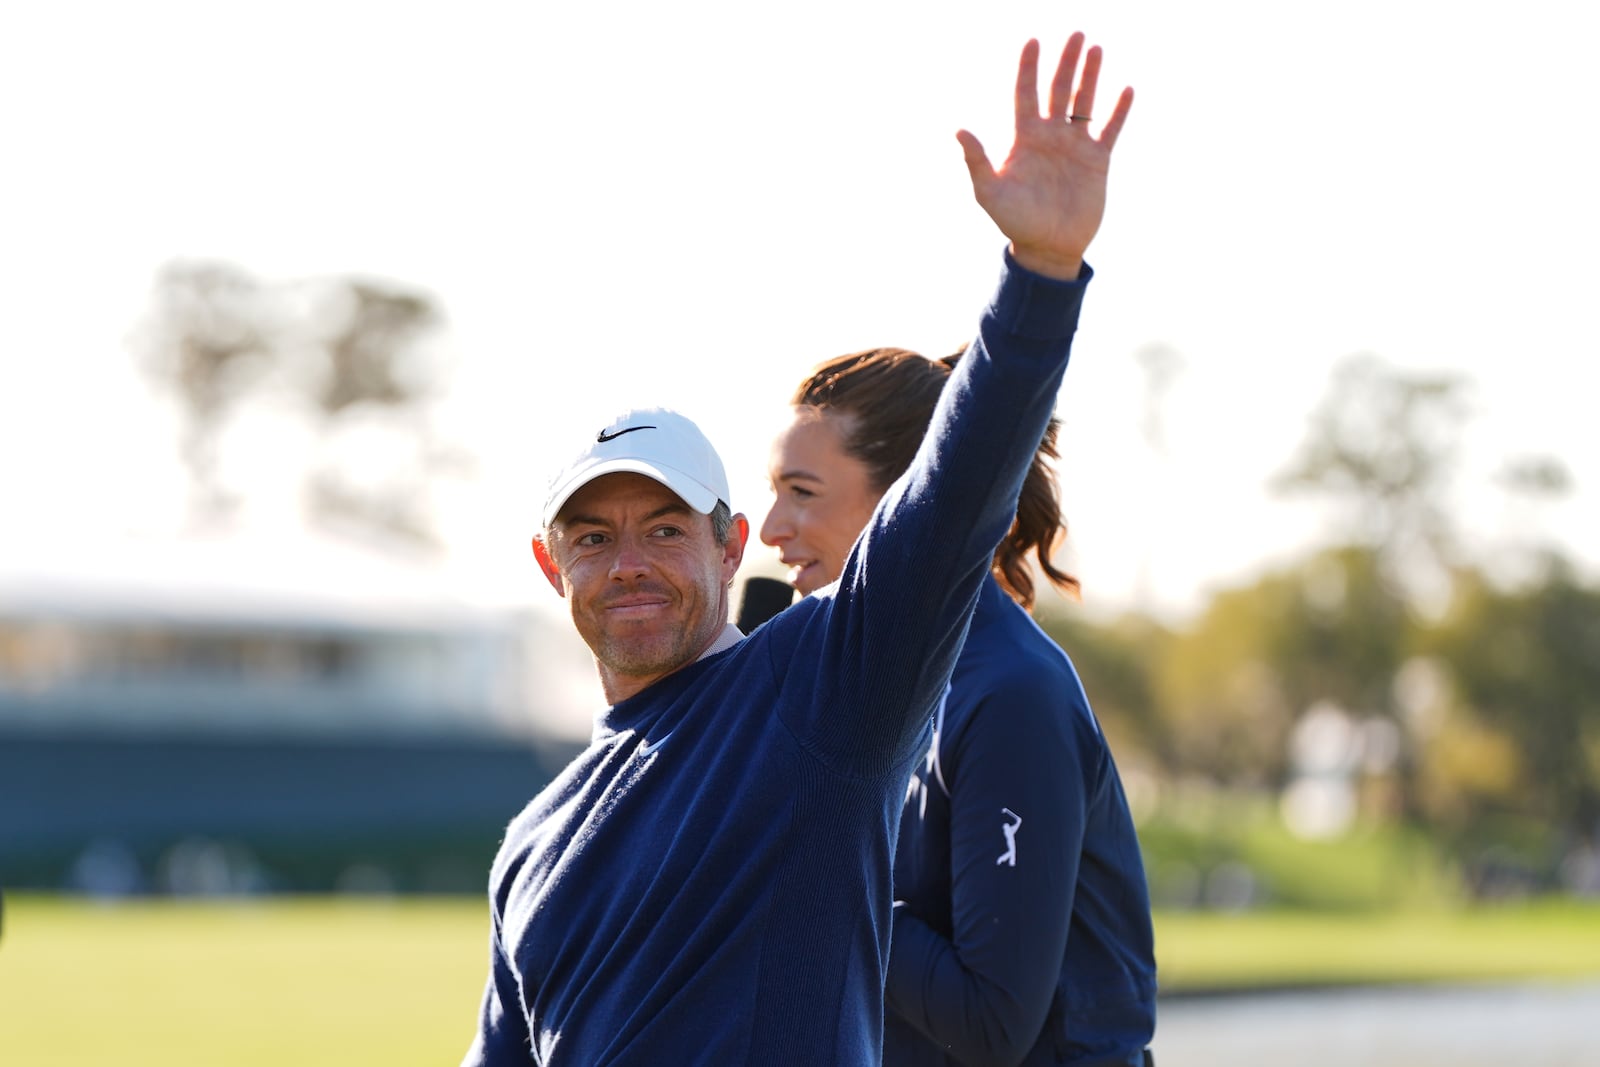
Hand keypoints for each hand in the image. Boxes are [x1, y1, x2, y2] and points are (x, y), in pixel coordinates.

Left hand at [958, 34, 1133, 279]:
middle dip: (1066, 62)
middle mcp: (1050, 136)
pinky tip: (1126, 89)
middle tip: (1075, 33)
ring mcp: (1074, 146)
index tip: (1032, 41)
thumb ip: (976, 160)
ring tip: (1096, 48)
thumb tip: (958, 130)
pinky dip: (1118, 111)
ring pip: (1084, 102)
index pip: (1025, 94)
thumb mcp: (989, 192)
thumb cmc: (1014, 221)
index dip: (1028, 68)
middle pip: (1058, 90)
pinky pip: (1109, 129)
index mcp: (1024, 138)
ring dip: (1090, 76)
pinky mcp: (1096, 161)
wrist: (1047, 247)